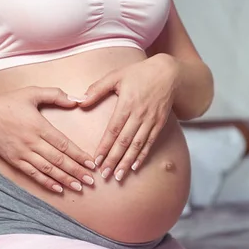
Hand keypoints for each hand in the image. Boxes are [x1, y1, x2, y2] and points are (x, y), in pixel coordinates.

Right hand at [0, 87, 95, 192]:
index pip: (63, 144)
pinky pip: (32, 174)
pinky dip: (46, 182)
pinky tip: (58, 188)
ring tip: (78, 187)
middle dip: (76, 171)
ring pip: (47, 169)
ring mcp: (22, 152)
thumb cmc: (10, 102)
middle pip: (58, 159)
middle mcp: (32, 141)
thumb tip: (77, 100)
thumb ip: (55, 95)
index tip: (91, 163)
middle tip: (91, 180)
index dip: (79, 155)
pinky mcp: (14, 160)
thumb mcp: (33, 92)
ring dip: (64, 179)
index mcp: (39, 125)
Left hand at [79, 54, 178, 180]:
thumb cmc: (139, 73)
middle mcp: (139, 115)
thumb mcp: (116, 76)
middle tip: (104, 174)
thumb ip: (97, 89)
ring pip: (137, 145)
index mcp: (127, 104)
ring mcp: (150, 121)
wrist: (169, 73)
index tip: (96, 160)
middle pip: (124, 141)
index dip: (105, 146)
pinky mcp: (159, 124)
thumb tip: (80, 101)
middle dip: (114, 159)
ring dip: (127, 162)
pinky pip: (149, 143)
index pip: (113, 130)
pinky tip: (135, 166)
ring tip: (118, 175)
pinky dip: (142, 155)